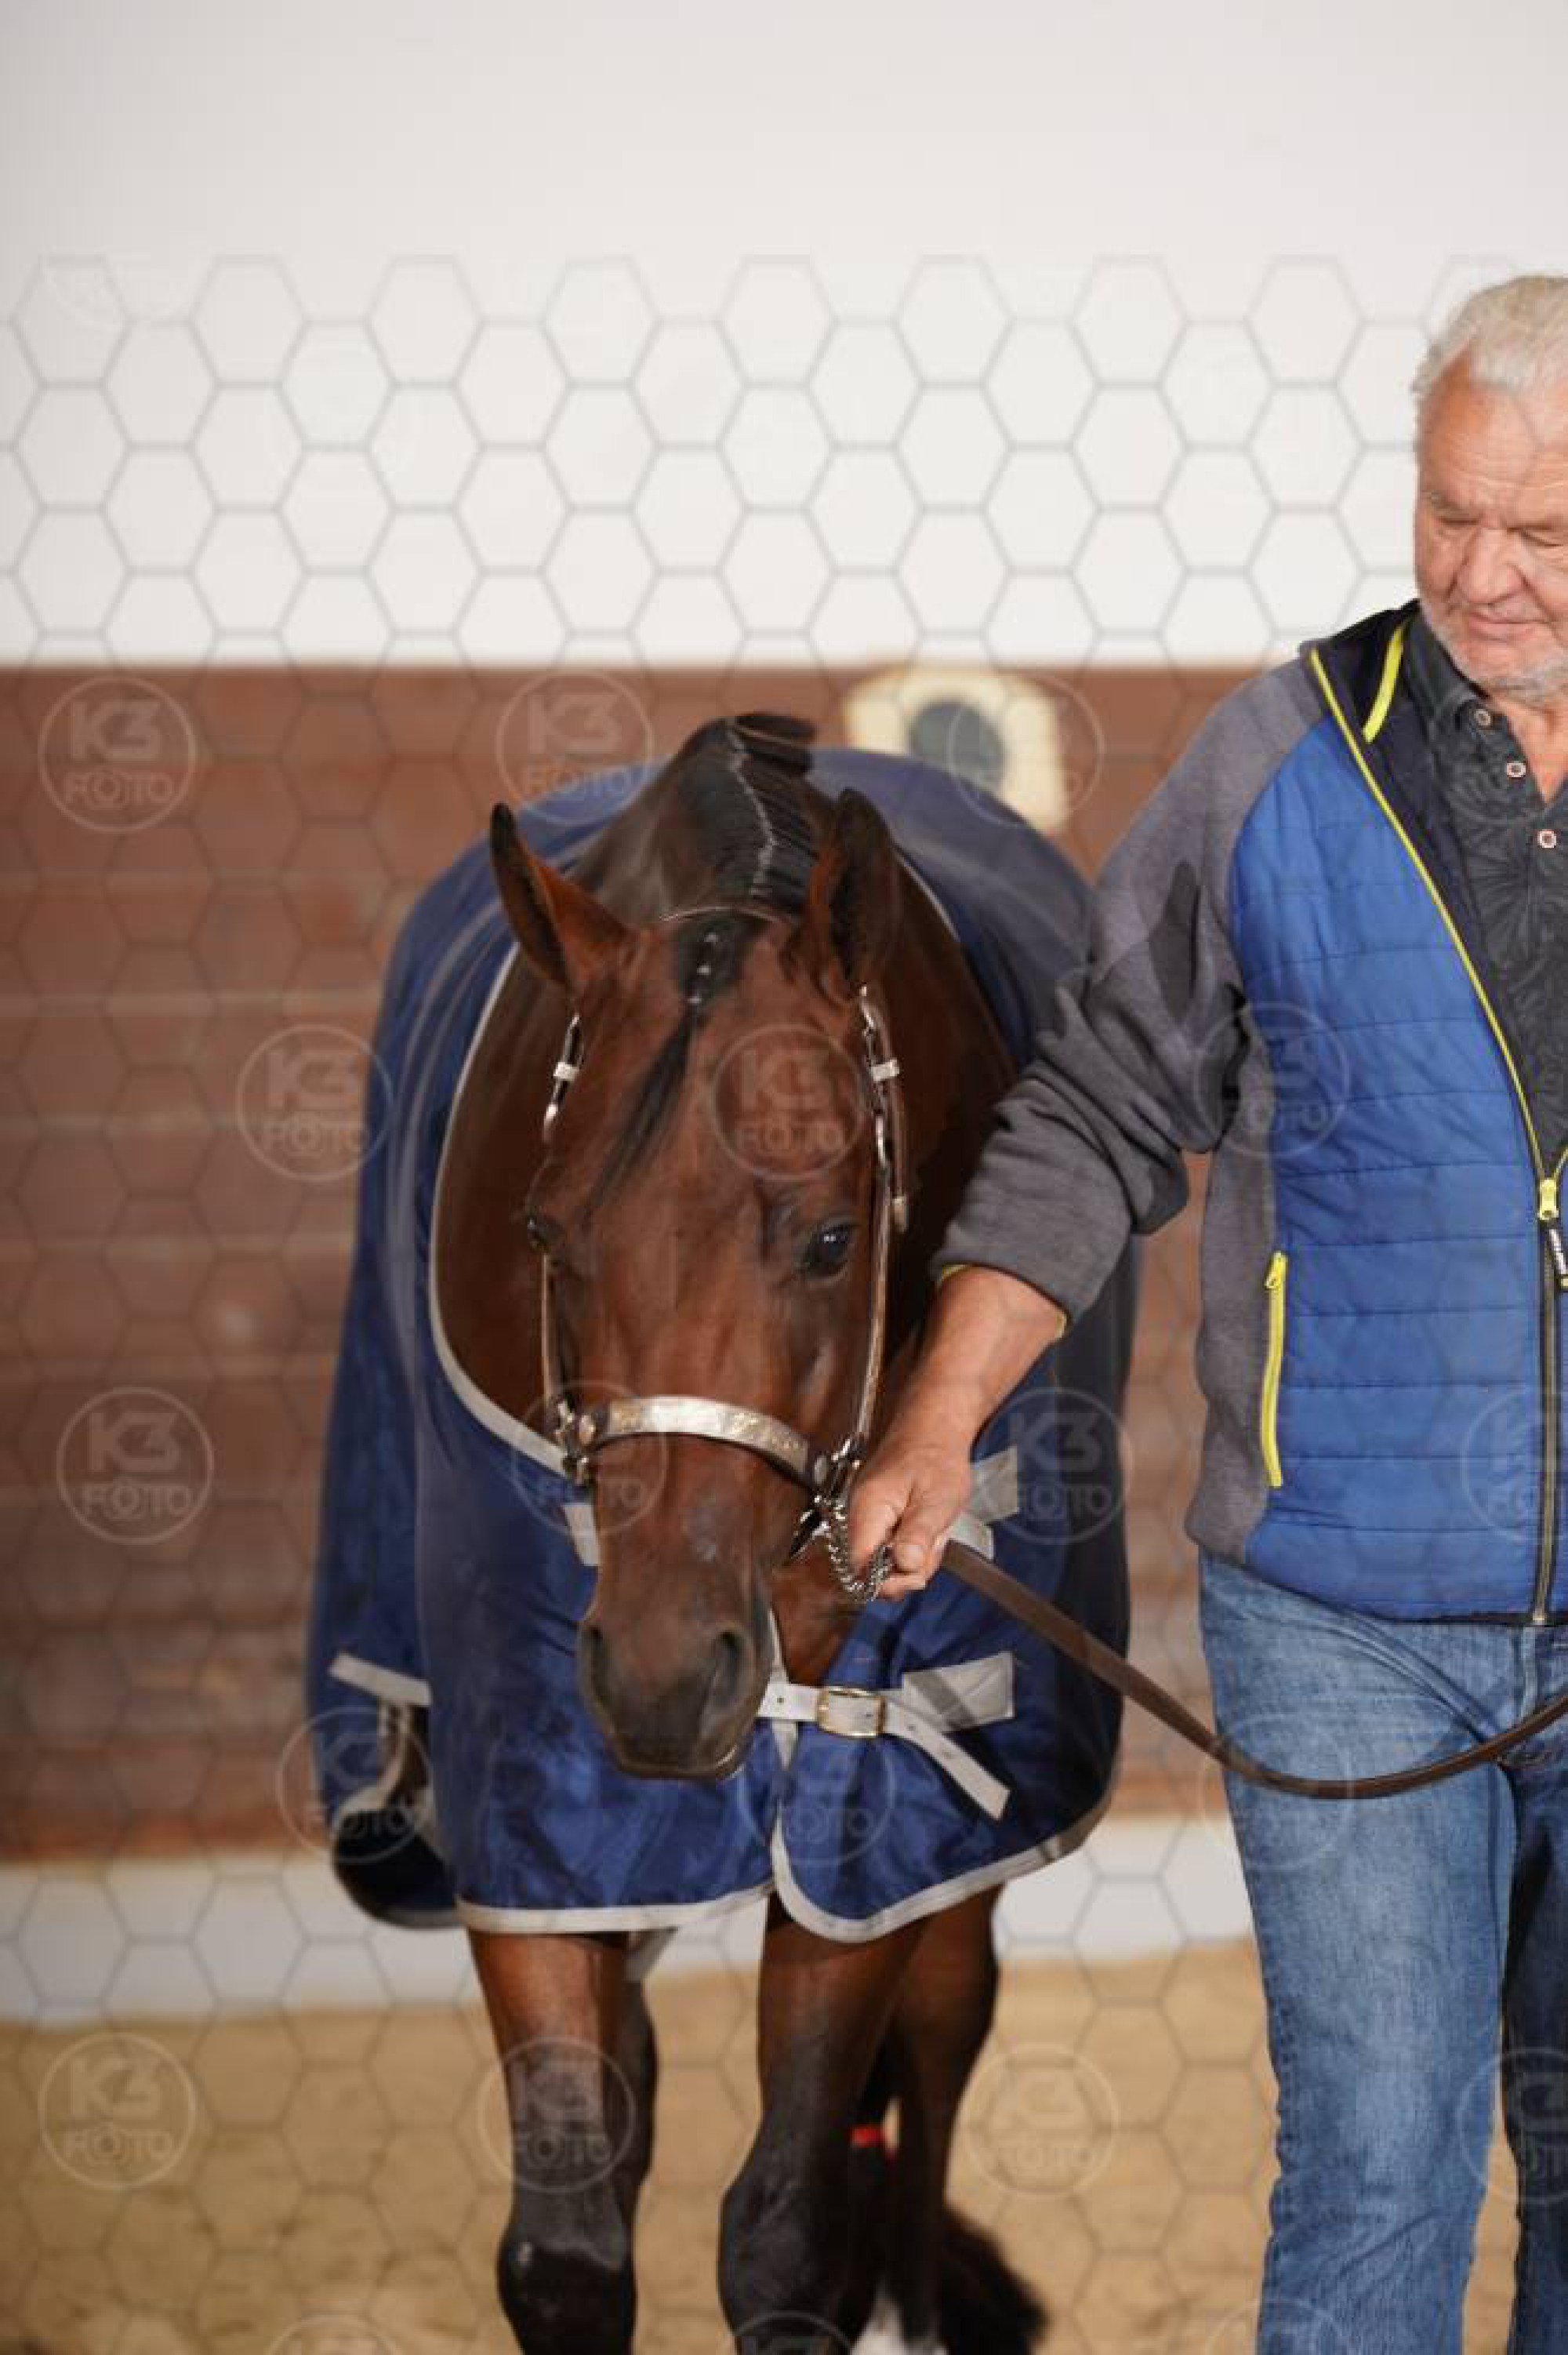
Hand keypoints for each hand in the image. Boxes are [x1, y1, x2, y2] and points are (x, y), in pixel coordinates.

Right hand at [847, 1419, 975, 1601]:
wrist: (934, 1428)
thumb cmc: (935, 1456)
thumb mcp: (936, 1499)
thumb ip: (917, 1535)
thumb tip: (904, 1566)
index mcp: (868, 1511)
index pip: (859, 1567)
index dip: (886, 1581)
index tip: (915, 1574)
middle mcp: (860, 1517)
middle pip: (870, 1571)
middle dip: (906, 1570)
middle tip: (932, 1547)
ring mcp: (868, 1519)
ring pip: (884, 1563)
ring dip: (915, 1557)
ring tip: (933, 1530)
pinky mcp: (878, 1520)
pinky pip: (891, 1549)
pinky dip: (913, 1547)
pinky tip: (927, 1528)